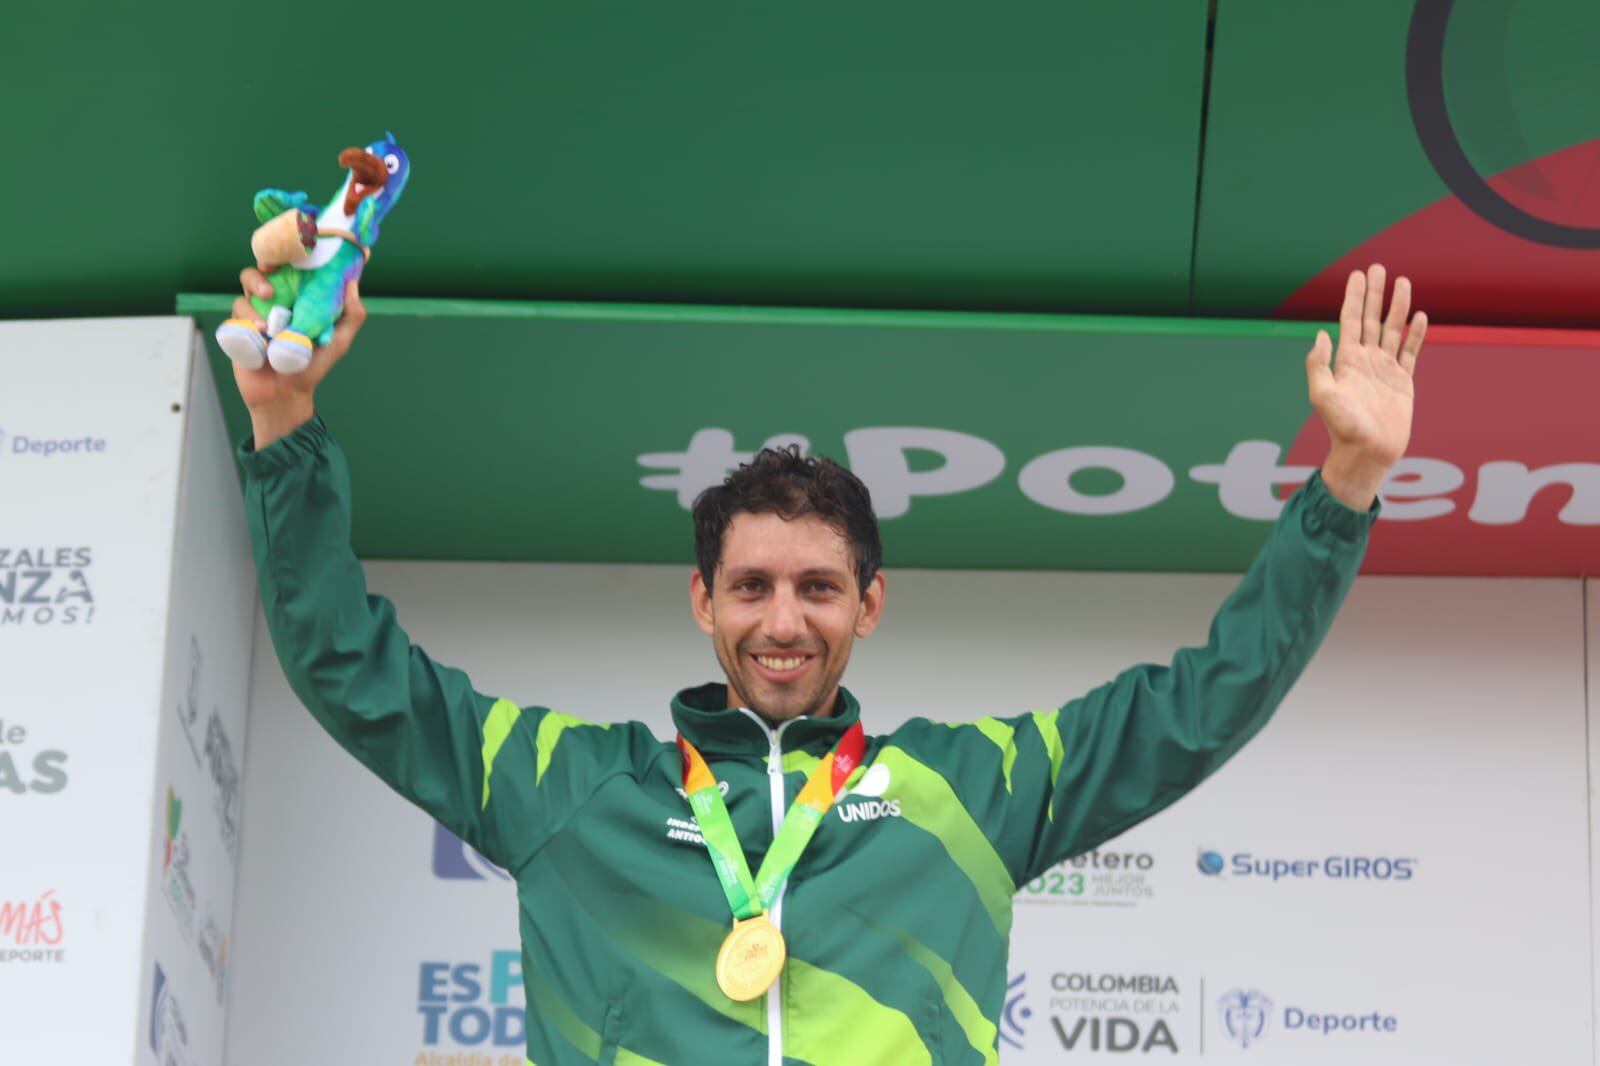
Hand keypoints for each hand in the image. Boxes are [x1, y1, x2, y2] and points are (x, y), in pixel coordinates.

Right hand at [230, 267, 365, 447]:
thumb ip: (351, 316)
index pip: (289, 268)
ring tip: (268, 312)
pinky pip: (235, 314)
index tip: (293, 250)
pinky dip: (246, 319)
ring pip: (245, 288)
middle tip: (271, 270)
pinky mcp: (238, 328)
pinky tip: (259, 332)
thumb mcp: (338, 341)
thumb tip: (352, 285)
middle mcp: (274, 301)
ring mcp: (254, 313)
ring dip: (255, 292)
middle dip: (263, 266)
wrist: (286, 394)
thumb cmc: (312, 366)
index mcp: (296, 298)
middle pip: (261, 270)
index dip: (287, 254)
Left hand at [1305, 264, 1426, 508]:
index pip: (1351, 321)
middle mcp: (1365, 361)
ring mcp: (1385, 370)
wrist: (1366, 453)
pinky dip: (1416, 334)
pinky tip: (1420, 316)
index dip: (1354, 297)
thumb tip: (1321, 334)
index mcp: (1346, 361)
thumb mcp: (1321, 395)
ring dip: (1398, 306)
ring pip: (1393, 331)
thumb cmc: (1342, 428)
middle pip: (1372, 319)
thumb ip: (1318, 364)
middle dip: (1374, 293)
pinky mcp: (1403, 382)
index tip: (1358, 275)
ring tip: (1403, 282)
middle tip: (1378, 268)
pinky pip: (1410, 353)